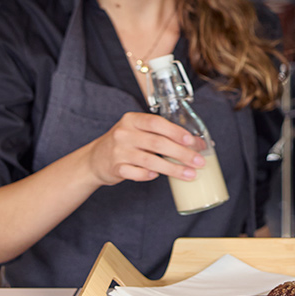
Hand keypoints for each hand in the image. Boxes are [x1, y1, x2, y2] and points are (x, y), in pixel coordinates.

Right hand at [85, 111, 206, 186]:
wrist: (95, 159)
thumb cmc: (126, 143)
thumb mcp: (138, 131)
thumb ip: (161, 134)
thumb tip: (197, 144)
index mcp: (132, 120)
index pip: (156, 123)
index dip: (176, 131)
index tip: (192, 141)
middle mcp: (124, 133)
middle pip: (158, 143)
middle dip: (182, 154)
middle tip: (199, 161)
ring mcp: (118, 151)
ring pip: (150, 160)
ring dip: (173, 169)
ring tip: (190, 174)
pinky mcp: (115, 168)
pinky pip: (135, 173)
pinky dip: (148, 175)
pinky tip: (157, 176)